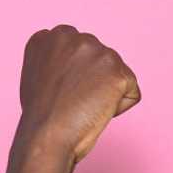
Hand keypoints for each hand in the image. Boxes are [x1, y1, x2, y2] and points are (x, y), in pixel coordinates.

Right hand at [16, 24, 141, 168]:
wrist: (46, 135)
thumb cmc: (41, 117)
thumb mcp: (40, 75)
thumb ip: (58, 60)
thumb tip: (79, 64)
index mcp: (50, 36)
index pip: (82, 50)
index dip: (78, 76)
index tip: (64, 92)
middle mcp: (73, 36)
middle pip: (103, 59)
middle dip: (96, 81)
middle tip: (74, 101)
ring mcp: (96, 51)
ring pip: (119, 74)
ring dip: (108, 93)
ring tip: (83, 106)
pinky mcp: (116, 72)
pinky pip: (132, 92)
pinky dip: (121, 107)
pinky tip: (98, 111)